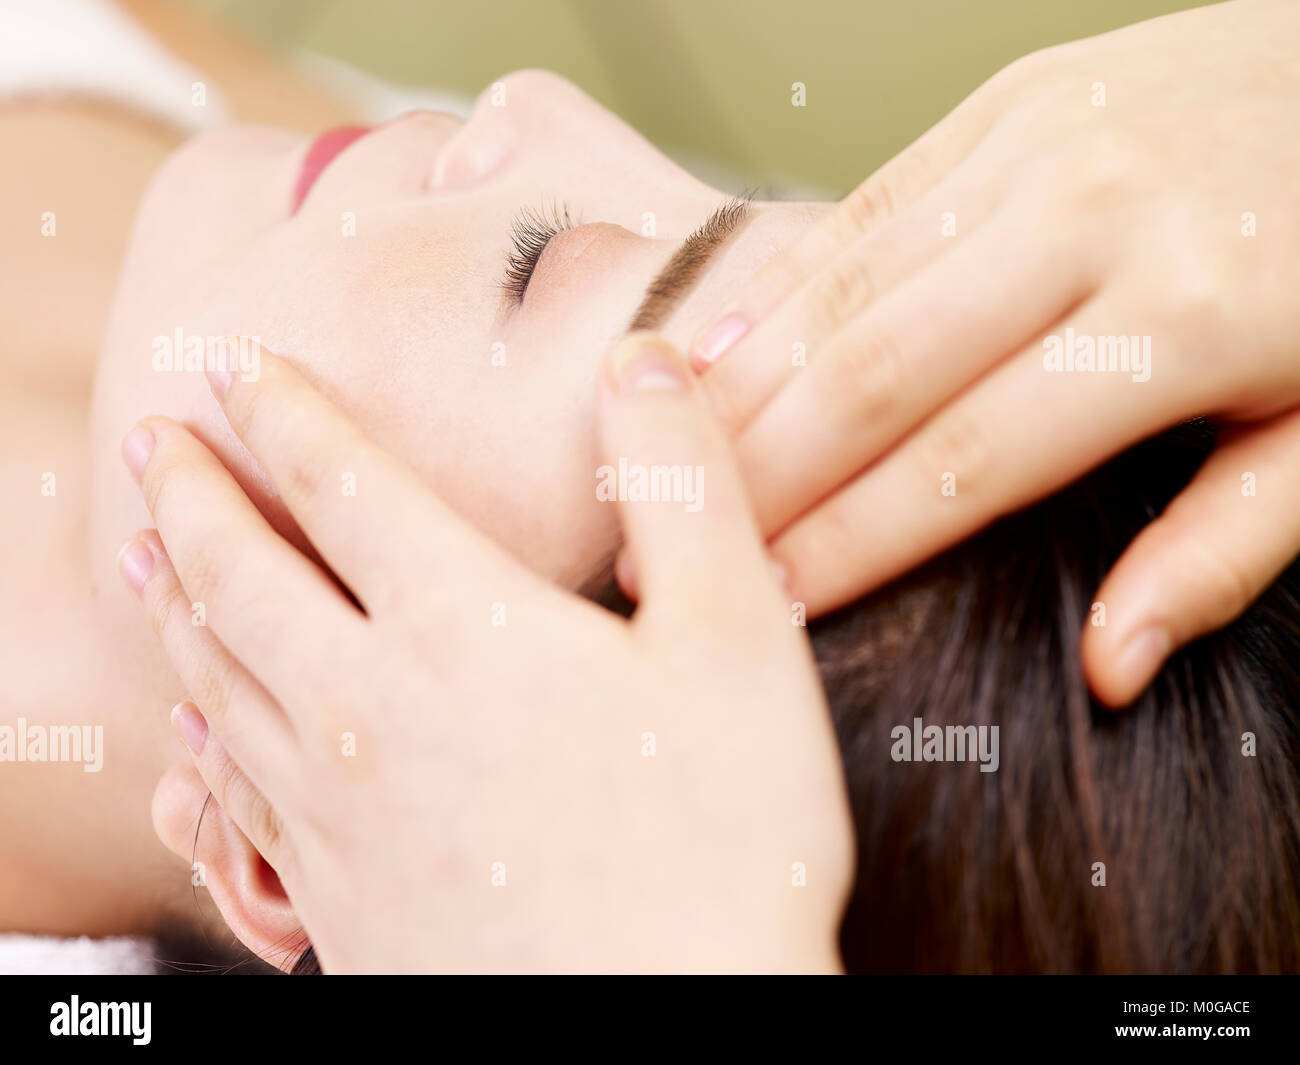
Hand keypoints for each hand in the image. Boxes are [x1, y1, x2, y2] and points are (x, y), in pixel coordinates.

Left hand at [126, 336, 851, 972]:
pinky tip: (197, 731)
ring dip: (173, 603)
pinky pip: (233, 799)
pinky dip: (200, 737)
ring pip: (217, 683)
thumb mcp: (737, 640)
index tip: (235, 363)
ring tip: (142, 556)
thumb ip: (682, 486)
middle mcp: (368, 708)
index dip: (283, 411)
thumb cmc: (719, 841)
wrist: (663, 1035)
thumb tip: (644, 358)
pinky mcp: (336, 901)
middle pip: (241, 577)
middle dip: (192, 493)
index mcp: (461, 628)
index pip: (343, 486)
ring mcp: (337, 814)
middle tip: (150, 440)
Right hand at [689, 0, 1299, 706]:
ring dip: (744, 381)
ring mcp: (1044, 144)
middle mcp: (1094, 218)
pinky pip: (867, 204)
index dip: (855, 543)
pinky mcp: (1011, 104)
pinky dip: (781, 284)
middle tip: (669, 538)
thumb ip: (1220, 550)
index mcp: (1187, 319)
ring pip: (850, 285)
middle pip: (875, 373)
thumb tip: (1110, 665)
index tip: (770, 603)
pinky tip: (712, 343)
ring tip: (660, 455)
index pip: (970, 462)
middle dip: (762, 471)